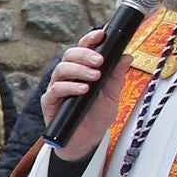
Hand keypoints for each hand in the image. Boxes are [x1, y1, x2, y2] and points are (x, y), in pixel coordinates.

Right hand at [40, 28, 120, 159]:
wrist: (86, 142)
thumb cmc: (96, 118)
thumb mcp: (111, 96)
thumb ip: (116, 76)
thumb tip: (126, 56)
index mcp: (82, 70)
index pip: (83, 48)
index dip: (90, 39)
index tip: (101, 34)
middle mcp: (68, 76)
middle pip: (70, 54)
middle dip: (85, 54)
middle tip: (100, 61)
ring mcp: (57, 88)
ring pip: (61, 69)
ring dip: (79, 69)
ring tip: (95, 76)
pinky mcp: (50, 102)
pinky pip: (55, 89)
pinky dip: (70, 87)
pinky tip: (83, 90)